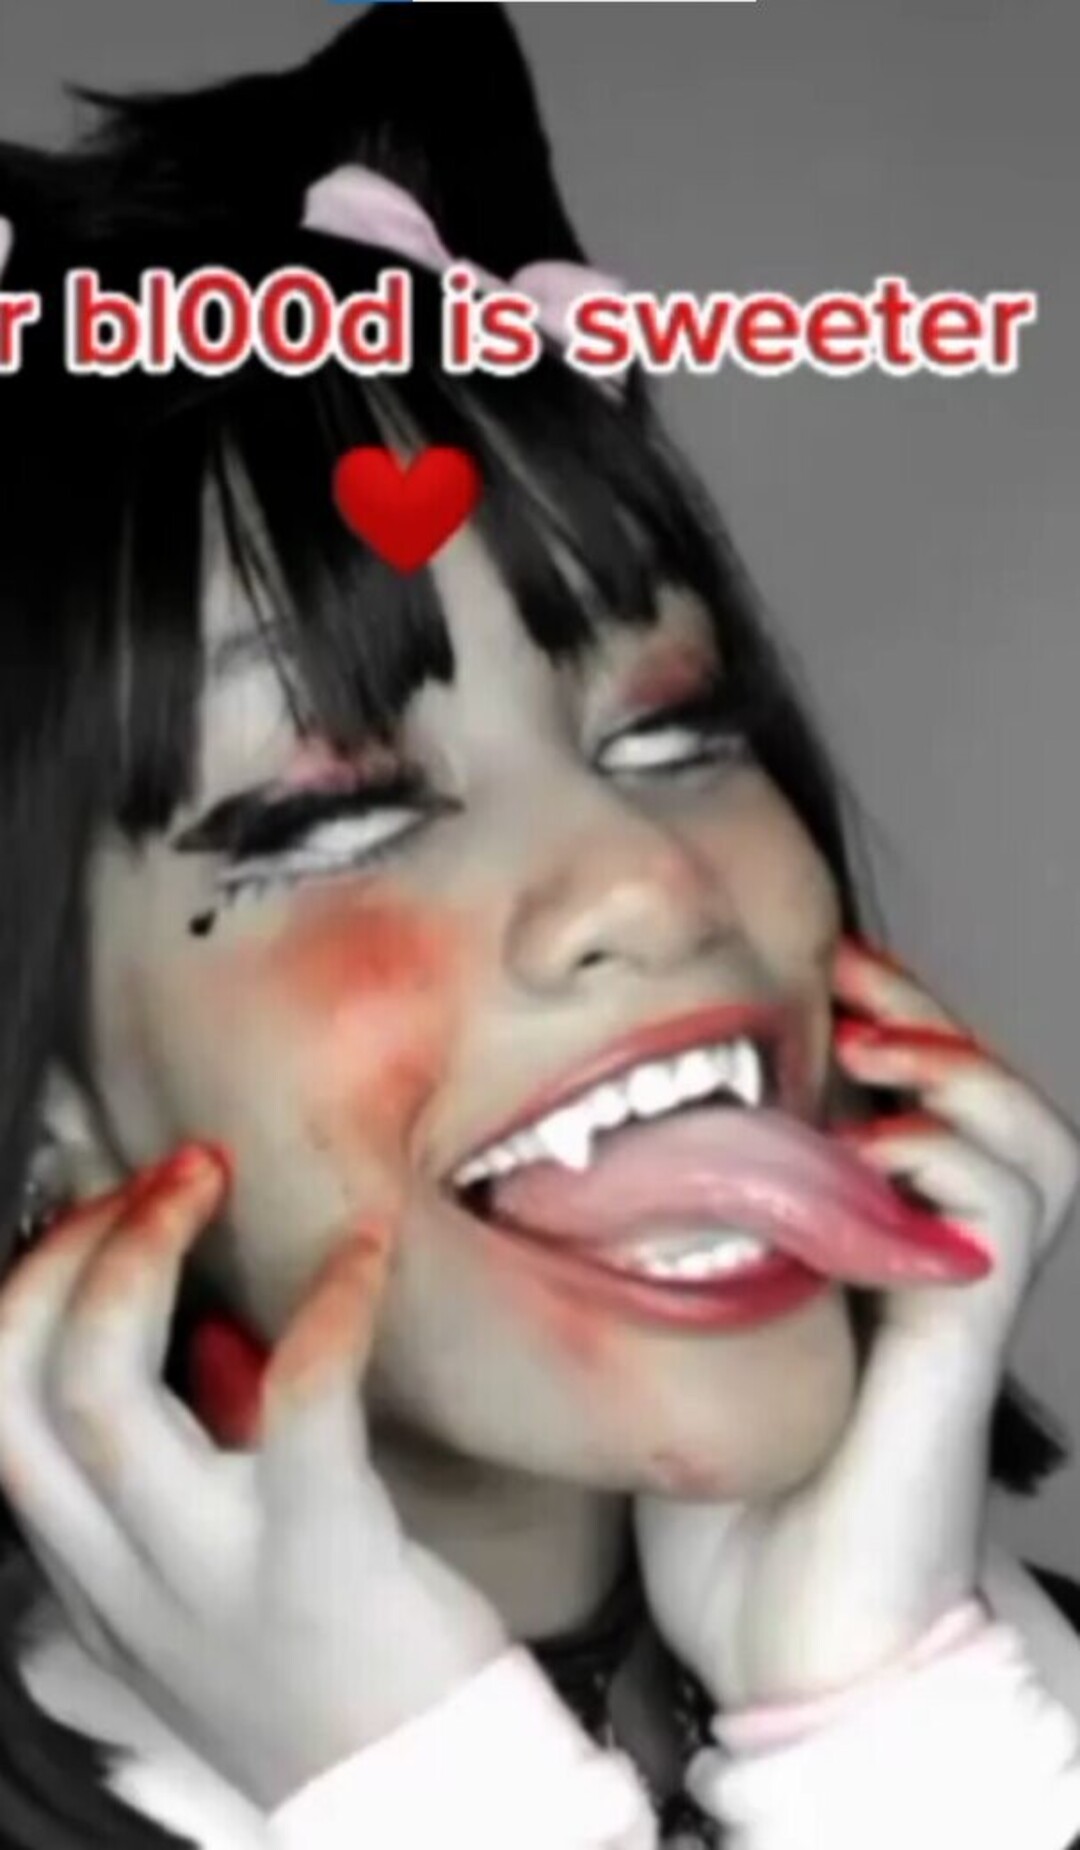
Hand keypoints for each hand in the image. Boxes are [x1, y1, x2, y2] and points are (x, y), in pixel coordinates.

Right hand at [0, 1146, 506, 1809]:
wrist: (417, 1804)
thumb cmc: (327, 1674)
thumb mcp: (206, 1581)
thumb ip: (185, 1467)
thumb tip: (214, 1330)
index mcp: (92, 1569)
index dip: (29, 1289)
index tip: (100, 1213)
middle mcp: (125, 1573)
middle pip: (22, 1391)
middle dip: (70, 1255)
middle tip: (160, 1178)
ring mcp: (210, 1573)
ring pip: (101, 1400)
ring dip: (139, 1259)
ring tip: (203, 1180)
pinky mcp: (321, 1565)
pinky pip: (297, 1412)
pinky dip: (324, 1309)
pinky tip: (364, 1246)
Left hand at [635, 938, 1079, 1708]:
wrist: (787, 1648)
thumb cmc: (729, 1513)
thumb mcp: (684, 1351)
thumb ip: (678, 1256)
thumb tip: (596, 1149)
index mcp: (869, 1258)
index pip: (912, 1108)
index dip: (888, 1026)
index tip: (820, 965)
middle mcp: (928, 1269)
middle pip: (988, 1107)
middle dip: (932, 1020)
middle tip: (858, 971)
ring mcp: (953, 1303)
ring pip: (1028, 1147)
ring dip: (960, 1074)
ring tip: (884, 1047)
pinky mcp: (958, 1343)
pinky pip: (996, 1216)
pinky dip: (950, 1156)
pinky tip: (880, 1148)